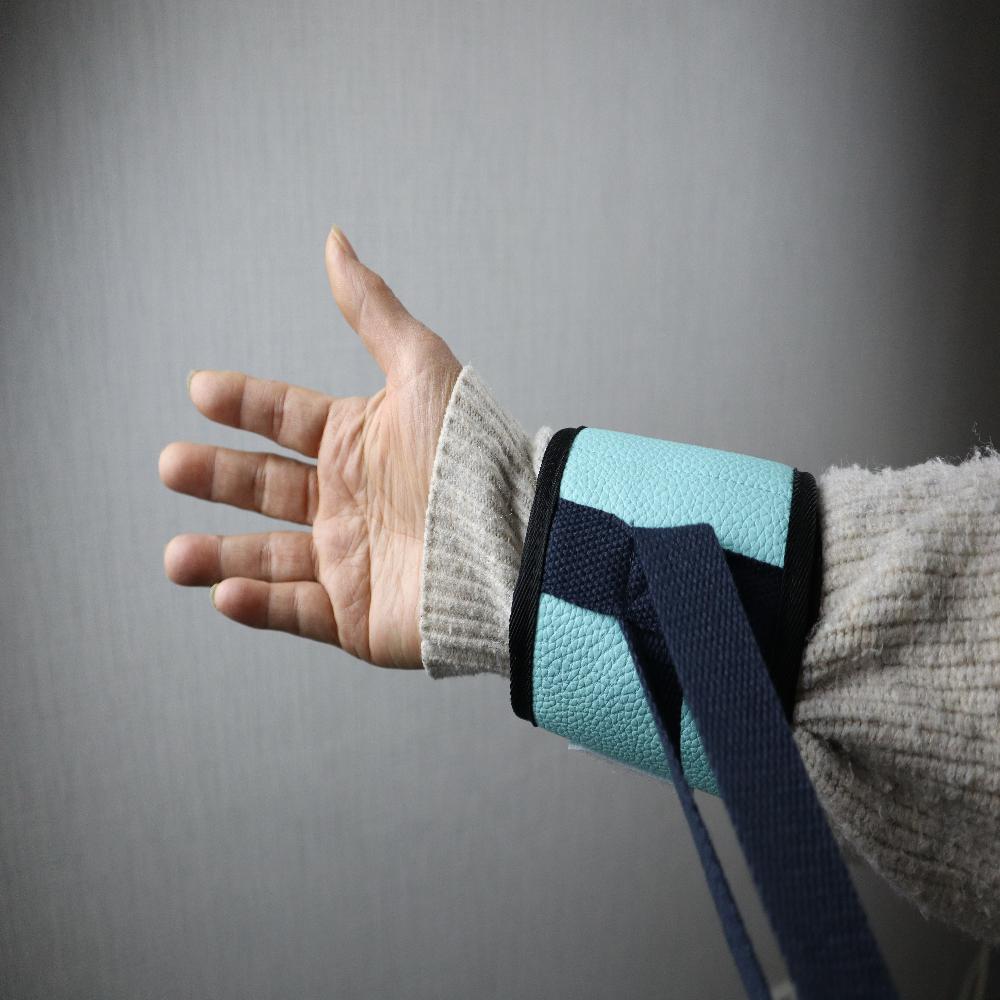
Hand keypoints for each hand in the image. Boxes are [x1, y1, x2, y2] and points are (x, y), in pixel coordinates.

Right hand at [159, 227, 460, 667]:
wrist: (512, 543)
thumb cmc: (471, 454)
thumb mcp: (418, 369)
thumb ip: (371, 310)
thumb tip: (334, 241)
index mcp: (357, 444)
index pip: (285, 418)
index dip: (242, 401)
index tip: (200, 388)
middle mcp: (347, 500)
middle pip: (264, 486)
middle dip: (216, 476)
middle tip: (171, 464)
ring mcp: (349, 559)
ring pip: (268, 557)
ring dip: (219, 557)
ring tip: (176, 559)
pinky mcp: (357, 615)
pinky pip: (296, 610)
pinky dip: (259, 604)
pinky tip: (225, 593)